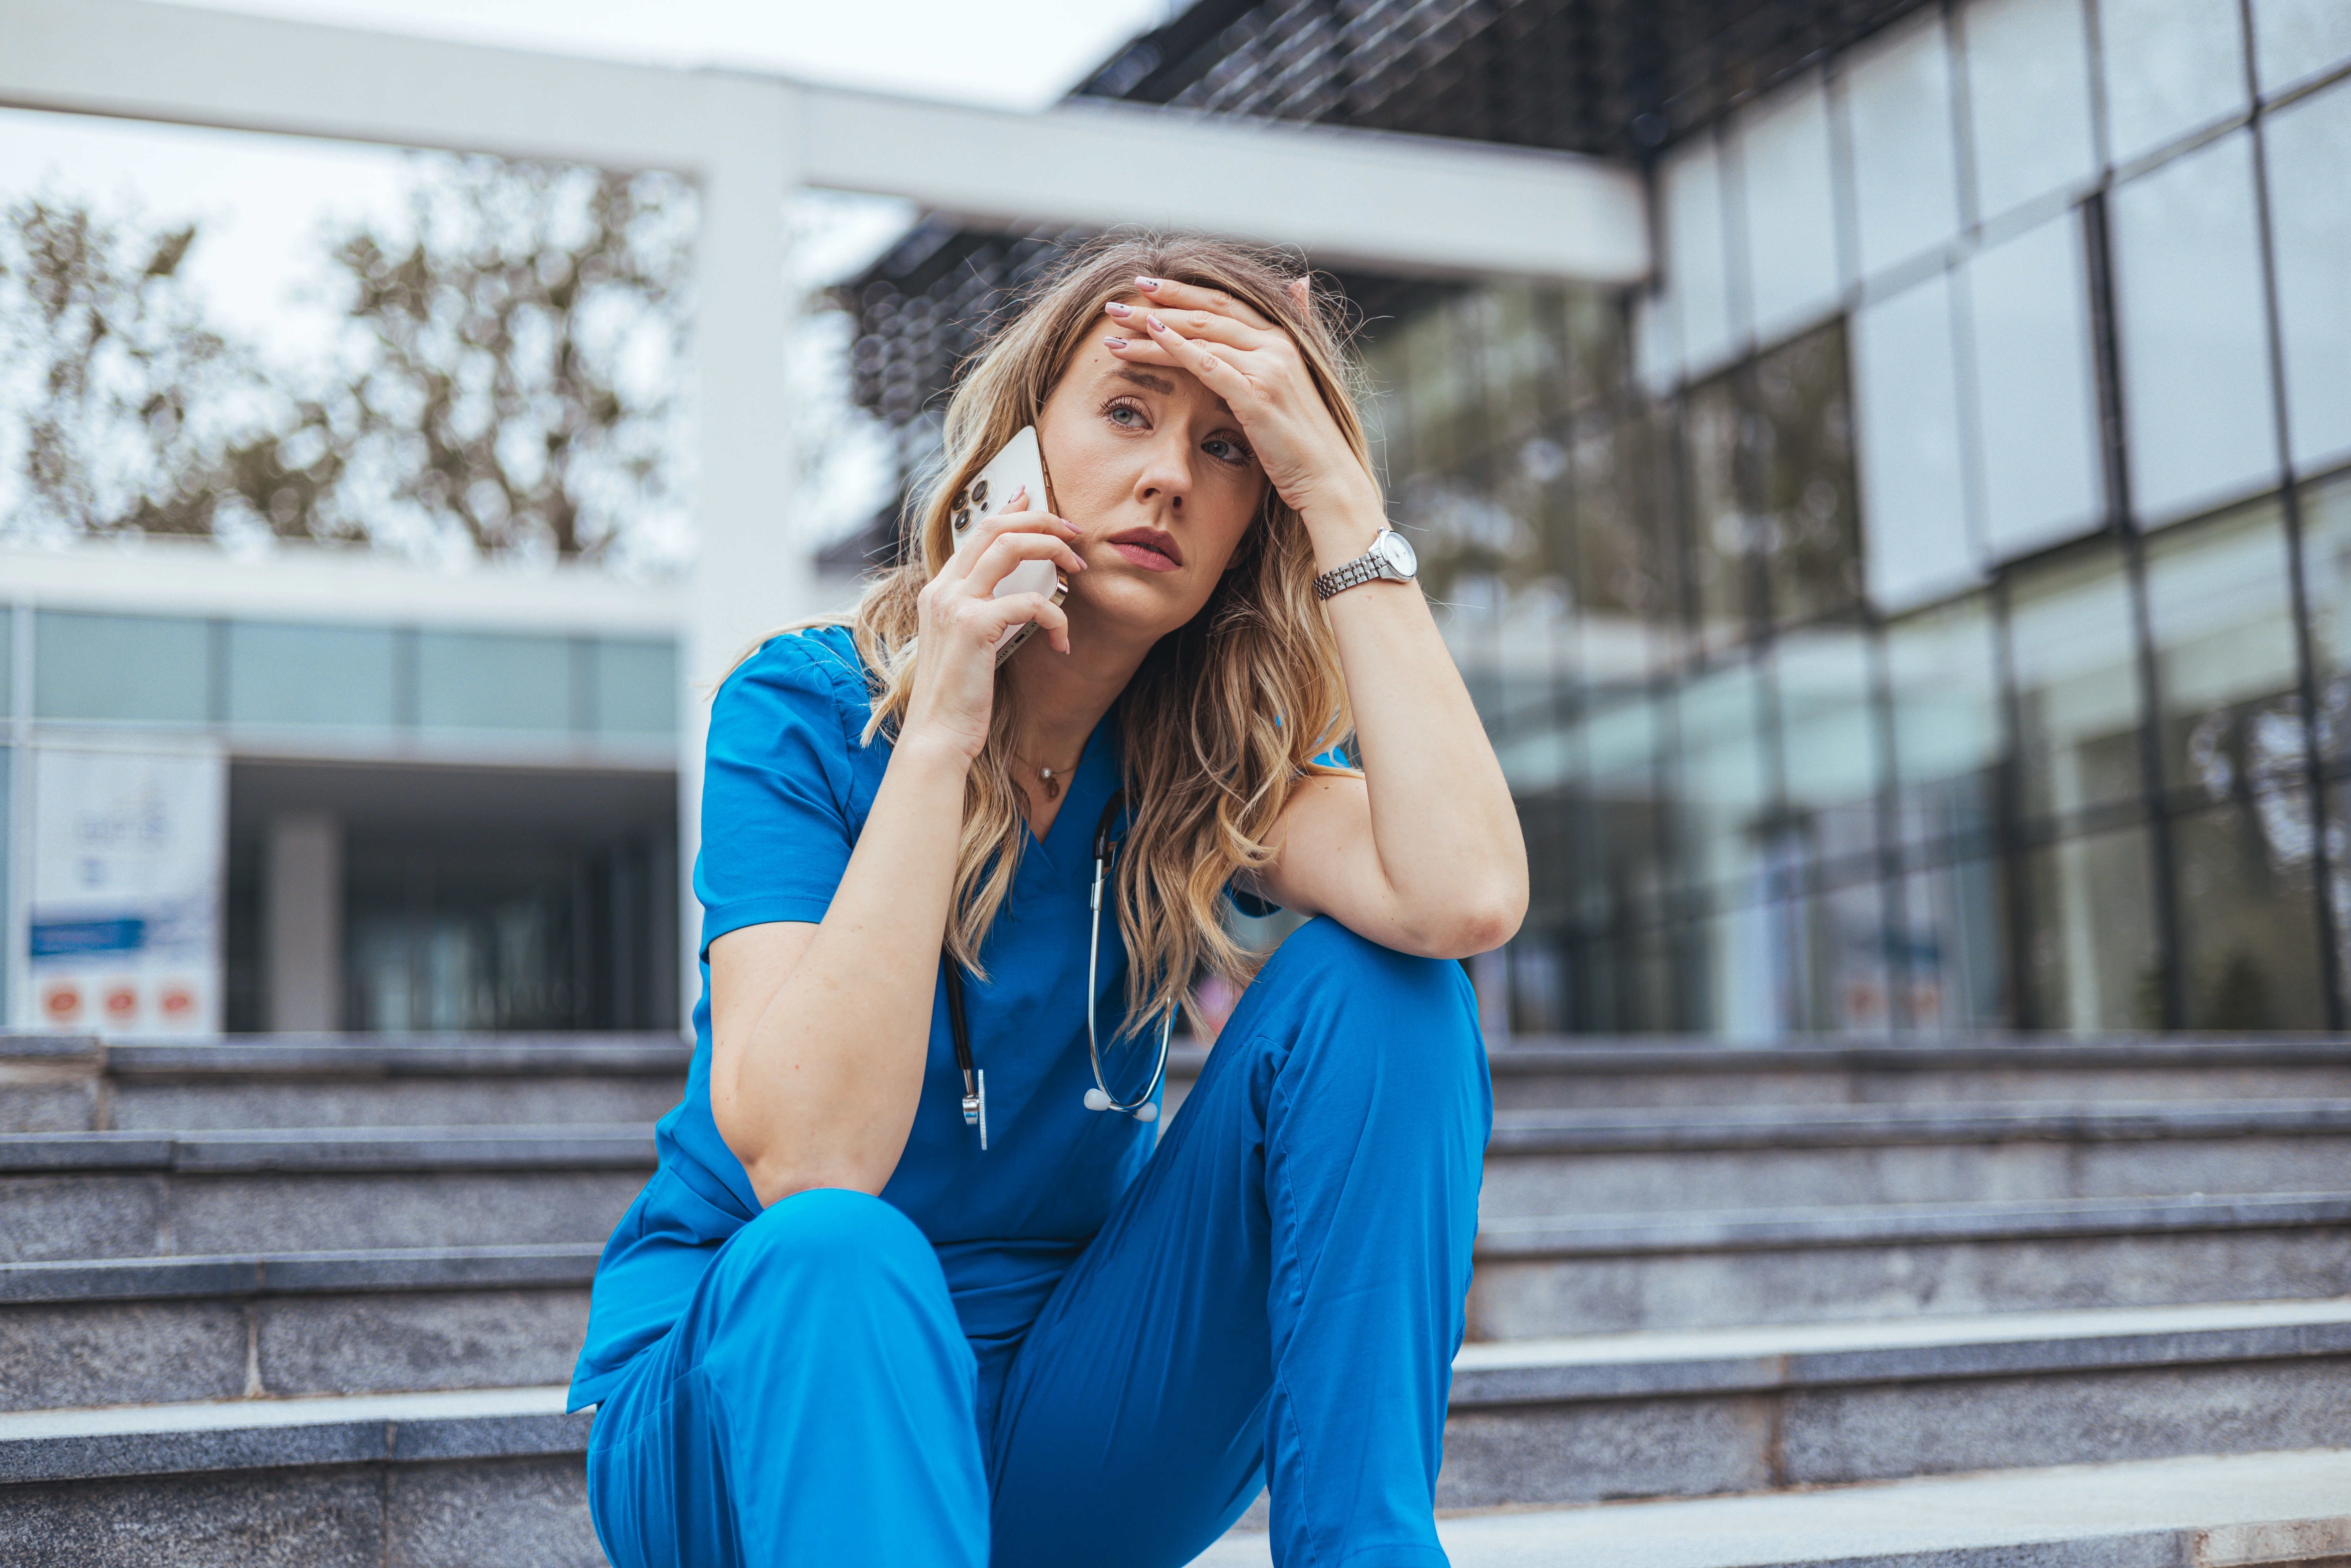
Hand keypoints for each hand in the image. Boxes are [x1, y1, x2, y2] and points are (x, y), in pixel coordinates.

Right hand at [903, 488, 1086, 760]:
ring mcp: (955, 604)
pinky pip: (1031, 603)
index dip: (1011, 510)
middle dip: (1041, 520)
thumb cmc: (959, 697)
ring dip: (1053, 549)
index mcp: (939, 591)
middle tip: (1074, 533)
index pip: (977, 531)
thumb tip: (1019, 592)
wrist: (938, 734)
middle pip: (995, 526)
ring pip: (1012, 547)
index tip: (1036, 500)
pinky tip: (1063, 645)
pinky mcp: (975, 626)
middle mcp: (942, 590)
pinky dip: (1056, 620)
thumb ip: (985, 612)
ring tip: (1077, 568)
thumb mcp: (969, 644)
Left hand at [1103, 276, 1378, 527]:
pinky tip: (1148, 338)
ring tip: (1114, 329)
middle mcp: (1276, 345)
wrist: (1328, 479)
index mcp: (1282, 339)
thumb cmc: (1302, 441)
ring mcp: (1268, 368)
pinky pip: (1209, 365)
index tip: (1145, 284)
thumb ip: (1275, 348)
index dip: (1182, 290)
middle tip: (1116, 303)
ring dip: (1152, 329)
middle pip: (1206, 311)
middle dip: (1159, 302)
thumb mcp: (1290, 387)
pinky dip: (1177, 348)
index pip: (1223, 303)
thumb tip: (1297, 287)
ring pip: (1200, 335)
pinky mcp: (1257, 395)